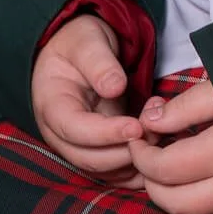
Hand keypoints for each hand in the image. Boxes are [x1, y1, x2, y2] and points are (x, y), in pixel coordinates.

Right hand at [31, 14, 157, 184]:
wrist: (76, 51)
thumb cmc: (79, 43)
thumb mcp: (87, 43)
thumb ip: (99, 64)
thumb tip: (115, 87)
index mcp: (52, 106)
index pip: (75, 130)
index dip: (106, 134)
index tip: (136, 127)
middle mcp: (61, 135)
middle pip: (90, 158)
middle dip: (124, 151)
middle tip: (155, 131)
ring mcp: (78, 146)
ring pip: (105, 170)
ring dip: (133, 161)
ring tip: (160, 133)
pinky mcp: (97, 150)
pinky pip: (115, 171)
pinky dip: (136, 169)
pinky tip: (157, 152)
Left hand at [127, 78, 212, 213]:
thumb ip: (187, 105)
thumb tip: (151, 121)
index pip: (166, 168)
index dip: (142, 153)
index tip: (138, 133)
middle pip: (175, 202)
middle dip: (151, 179)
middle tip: (146, 150)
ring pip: (193, 213)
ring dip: (171, 192)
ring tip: (167, 158)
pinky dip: (194, 194)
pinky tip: (194, 167)